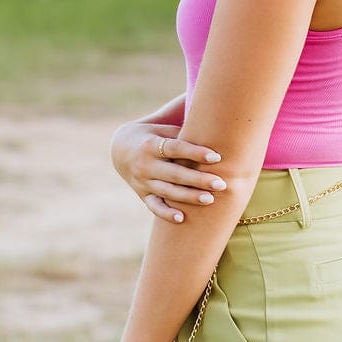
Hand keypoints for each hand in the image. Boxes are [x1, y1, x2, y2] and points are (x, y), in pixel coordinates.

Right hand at [110, 121, 226, 223]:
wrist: (120, 149)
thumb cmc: (152, 135)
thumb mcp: (162, 128)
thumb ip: (184, 130)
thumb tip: (214, 123)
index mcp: (151, 145)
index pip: (176, 149)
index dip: (195, 152)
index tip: (216, 157)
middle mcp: (145, 165)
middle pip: (175, 174)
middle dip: (198, 180)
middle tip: (221, 183)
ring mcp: (142, 182)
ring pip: (167, 191)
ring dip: (189, 196)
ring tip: (210, 199)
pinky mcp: (142, 194)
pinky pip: (154, 206)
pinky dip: (165, 213)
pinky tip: (181, 218)